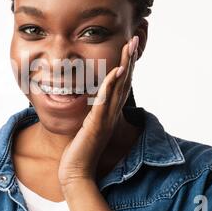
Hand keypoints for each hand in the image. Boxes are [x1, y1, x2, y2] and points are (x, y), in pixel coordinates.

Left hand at [58, 36, 138, 187]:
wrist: (76, 171)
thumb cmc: (79, 150)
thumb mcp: (86, 125)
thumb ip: (91, 111)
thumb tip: (89, 98)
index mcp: (109, 112)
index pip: (120, 84)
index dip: (126, 65)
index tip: (128, 47)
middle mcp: (112, 113)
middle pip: (125, 81)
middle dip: (129, 59)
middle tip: (135, 39)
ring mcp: (106, 119)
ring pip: (119, 87)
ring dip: (125, 65)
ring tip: (129, 47)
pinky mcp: (97, 125)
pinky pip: (106, 101)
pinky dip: (112, 85)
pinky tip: (116, 71)